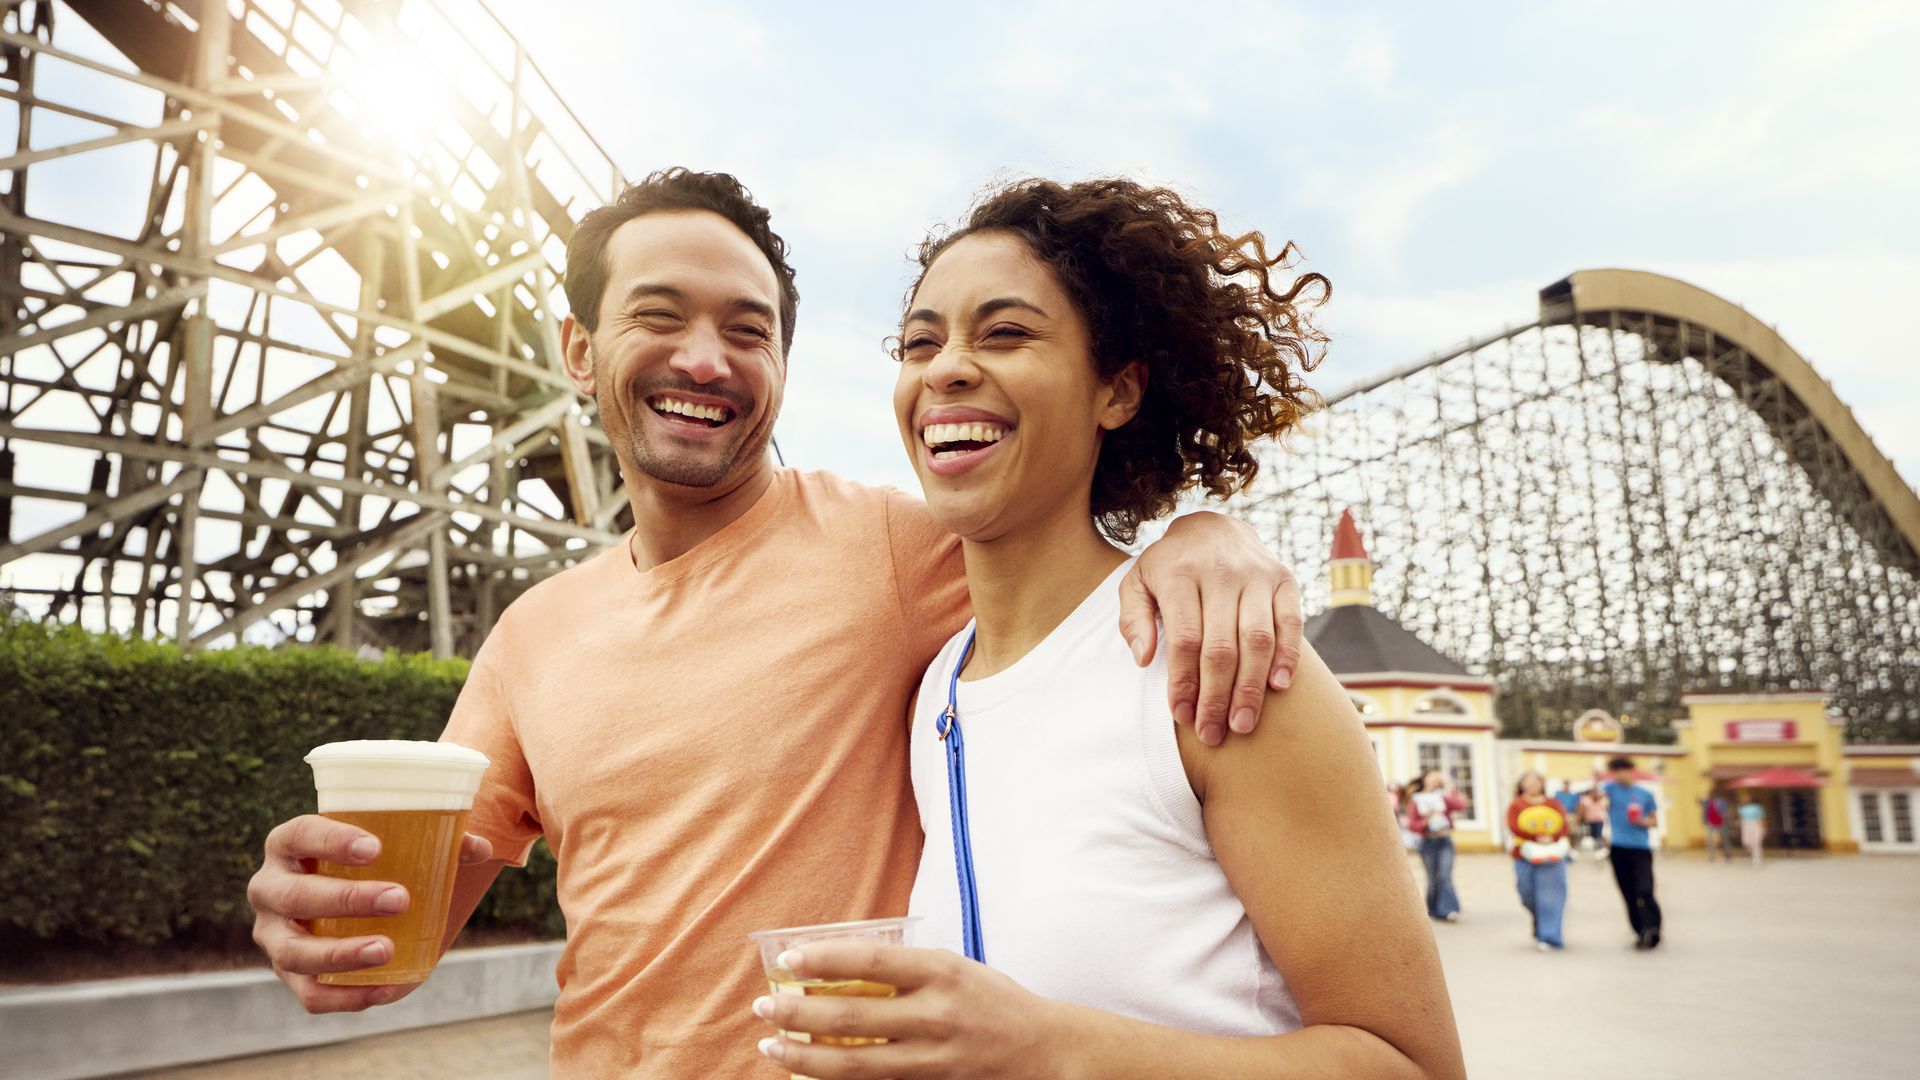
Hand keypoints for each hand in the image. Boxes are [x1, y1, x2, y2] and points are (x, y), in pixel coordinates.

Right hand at [247, 814, 492, 1012]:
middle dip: (346, 899)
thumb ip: (437, 842)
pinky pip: (308, 994)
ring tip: (386, 950)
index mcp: (288, 845)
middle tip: (399, 899)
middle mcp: (269, 888)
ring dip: (341, 954)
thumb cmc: (372, 862)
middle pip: (296, 896)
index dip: (331, 841)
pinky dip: (345, 997)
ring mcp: (273, 935)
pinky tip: (384, 991)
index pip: (299, 835)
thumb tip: (481, 848)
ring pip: (295, 951)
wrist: (346, 896)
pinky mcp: (288, 973)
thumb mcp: (395, 847)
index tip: (375, 848)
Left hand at [752, 942, 1062, 1079]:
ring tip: (772, 1047)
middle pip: (850, 1014)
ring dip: (804, 1057)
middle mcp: (936, 1014)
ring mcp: (934, 1058)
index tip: (788, 960)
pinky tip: (810, 1078)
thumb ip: (907, 970)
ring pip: (854, 1063)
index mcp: (941, 971)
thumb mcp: (957, 969)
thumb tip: (840, 967)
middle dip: (798, 1012)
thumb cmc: (995, 1003)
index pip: (870, 959)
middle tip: (764, 1006)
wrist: (1047, 1052)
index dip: (823, 959)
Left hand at [1120, 511, 1301, 744]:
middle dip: (1217, 697)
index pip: (1185, 639)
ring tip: (1243, 725)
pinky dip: (1288, 656)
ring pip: (1258, 639)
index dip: (1184, 682)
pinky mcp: (1284, 579)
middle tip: (1213, 734)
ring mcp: (1257, 575)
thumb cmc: (1170, 567)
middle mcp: (1221, 573)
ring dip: (1251, 687)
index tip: (1181, 716)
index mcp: (1180, 574)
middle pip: (1222, 646)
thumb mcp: (1138, 582)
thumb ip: (1133, 618)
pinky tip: (1278, 687)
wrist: (1214, 526)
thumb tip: (1143, 658)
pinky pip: (1290, 622)